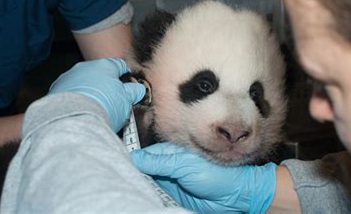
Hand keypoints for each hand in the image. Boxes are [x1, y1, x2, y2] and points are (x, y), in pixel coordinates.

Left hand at [49, 58, 144, 131]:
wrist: (73, 120)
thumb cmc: (103, 107)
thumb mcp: (127, 100)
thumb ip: (133, 92)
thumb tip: (138, 89)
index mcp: (104, 66)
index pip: (119, 65)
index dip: (126, 74)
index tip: (129, 83)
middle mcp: (84, 68)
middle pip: (99, 74)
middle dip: (106, 85)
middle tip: (114, 101)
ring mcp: (68, 78)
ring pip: (83, 84)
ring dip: (90, 93)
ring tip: (96, 110)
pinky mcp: (55, 91)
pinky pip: (70, 94)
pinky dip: (76, 101)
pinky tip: (81, 113)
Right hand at [130, 142, 276, 212]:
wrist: (235, 197)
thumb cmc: (217, 175)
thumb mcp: (185, 165)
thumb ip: (160, 161)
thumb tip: (135, 157)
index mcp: (171, 154)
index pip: (144, 155)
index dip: (131, 159)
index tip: (116, 162)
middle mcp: (168, 167)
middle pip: (142, 170)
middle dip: (132, 173)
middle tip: (116, 179)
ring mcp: (169, 182)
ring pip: (146, 183)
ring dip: (138, 186)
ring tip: (122, 188)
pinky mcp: (172, 197)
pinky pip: (154, 196)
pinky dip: (146, 197)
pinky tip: (137, 197)